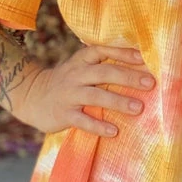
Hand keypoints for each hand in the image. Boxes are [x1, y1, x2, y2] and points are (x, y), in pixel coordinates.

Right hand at [14, 43, 153, 136]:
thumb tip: (141, 68)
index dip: (123, 52)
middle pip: (104, 72)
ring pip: (95, 95)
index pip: (103, 50)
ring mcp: (69, 94)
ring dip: (118, 101)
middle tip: (150, 83)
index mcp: (82, 60)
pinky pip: (83, 120)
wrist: (31, 96)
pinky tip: (114, 131)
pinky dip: (98, 126)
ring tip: (138, 108)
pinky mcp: (63, 114)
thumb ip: (103, 66)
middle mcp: (76, 74)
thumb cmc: (68, 82)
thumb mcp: (81, 68)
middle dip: (128, 77)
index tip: (143, 57)